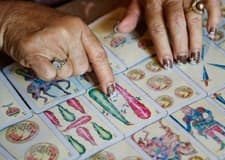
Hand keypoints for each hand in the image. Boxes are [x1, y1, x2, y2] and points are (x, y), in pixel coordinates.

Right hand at [0, 2, 114, 95]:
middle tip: (58, 56)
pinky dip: (45, 72)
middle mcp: (68, 33)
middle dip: (71, 68)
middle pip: (82, 68)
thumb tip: (94, 70)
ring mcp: (51, 41)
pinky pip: (50, 75)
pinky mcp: (34, 51)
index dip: (106, 74)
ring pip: (66, 74)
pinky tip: (40, 60)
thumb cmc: (41, 25)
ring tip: (47, 55)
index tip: (110, 89)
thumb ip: (82, 46)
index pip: (98, 54)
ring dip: (58, 71)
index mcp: (79, 27)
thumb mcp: (68, 29)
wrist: (11, 17)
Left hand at [117, 0, 220, 67]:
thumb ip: (132, 13)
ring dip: (195, 38)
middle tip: (182, 61)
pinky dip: (213, 16)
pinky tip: (212, 32)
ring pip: (193, 17)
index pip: (157, 25)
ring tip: (195, 56)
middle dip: (179, 44)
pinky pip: (210, 3)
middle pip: (176, 22)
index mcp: (153, 1)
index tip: (166, 62)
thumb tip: (120, 29)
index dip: (162, 45)